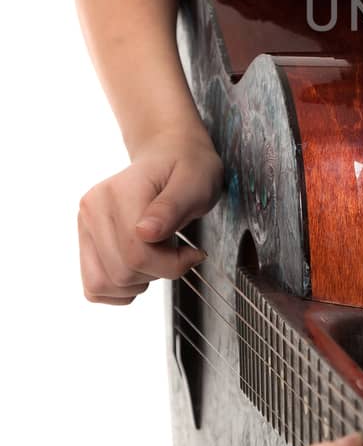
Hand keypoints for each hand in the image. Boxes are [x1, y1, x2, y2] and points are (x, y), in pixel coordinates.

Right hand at [77, 126, 223, 304]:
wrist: (169, 155)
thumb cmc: (186, 169)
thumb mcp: (195, 183)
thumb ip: (173, 207)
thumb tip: (146, 233)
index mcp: (118, 192)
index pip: (137, 254)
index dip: (172, 264)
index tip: (193, 253)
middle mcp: (92, 208)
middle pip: (121, 273)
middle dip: (158, 272)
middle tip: (175, 250)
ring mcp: (84, 225)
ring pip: (103, 284)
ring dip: (138, 282)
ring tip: (156, 256)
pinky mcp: (85, 242)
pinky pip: (93, 287)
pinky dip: (119, 289)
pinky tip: (140, 269)